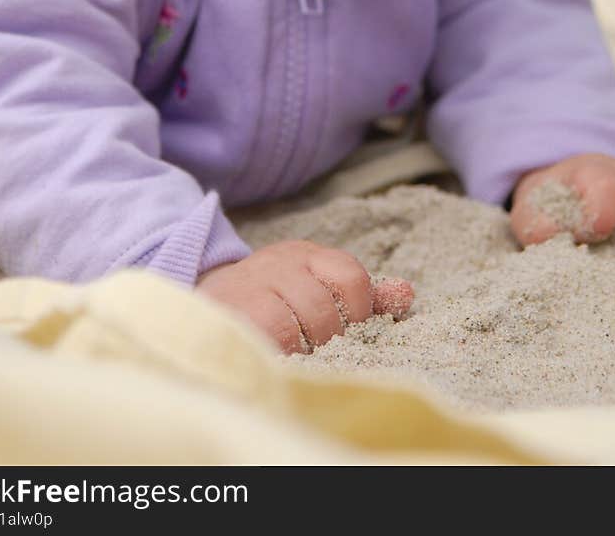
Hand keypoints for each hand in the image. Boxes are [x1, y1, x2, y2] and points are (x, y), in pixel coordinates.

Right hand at [196, 238, 413, 352]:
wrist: (208, 295)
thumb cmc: (274, 296)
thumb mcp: (317, 285)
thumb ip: (360, 295)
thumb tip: (406, 294)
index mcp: (309, 256)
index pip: (351, 278)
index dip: (358, 313)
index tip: (350, 335)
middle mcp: (281, 263)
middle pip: (322, 308)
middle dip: (326, 340)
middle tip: (320, 354)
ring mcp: (251, 286)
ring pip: (290, 326)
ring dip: (298, 351)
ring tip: (296, 359)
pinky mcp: (226, 311)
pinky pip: (259, 338)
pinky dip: (273, 355)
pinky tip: (275, 360)